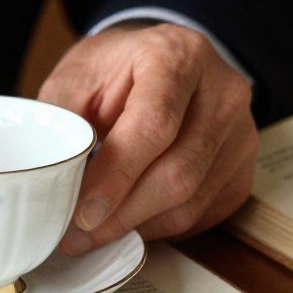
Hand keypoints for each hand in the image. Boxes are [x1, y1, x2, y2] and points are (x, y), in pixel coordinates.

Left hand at [38, 23, 257, 251]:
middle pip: (179, 172)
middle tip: (76, 237)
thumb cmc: (114, 72)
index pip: (154, 125)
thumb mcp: (76, 79)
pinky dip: (158, 227)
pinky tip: (128, 220)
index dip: (116, 177)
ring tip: (94, 233)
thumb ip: (64, 124)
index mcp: (177, 56)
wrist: (159, 65)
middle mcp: (222, 92)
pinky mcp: (242, 169)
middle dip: (121, 215)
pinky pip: (201, 213)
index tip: (82, 213)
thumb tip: (51, 184)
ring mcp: (241, 133)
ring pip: (191, 201)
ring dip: (137, 226)